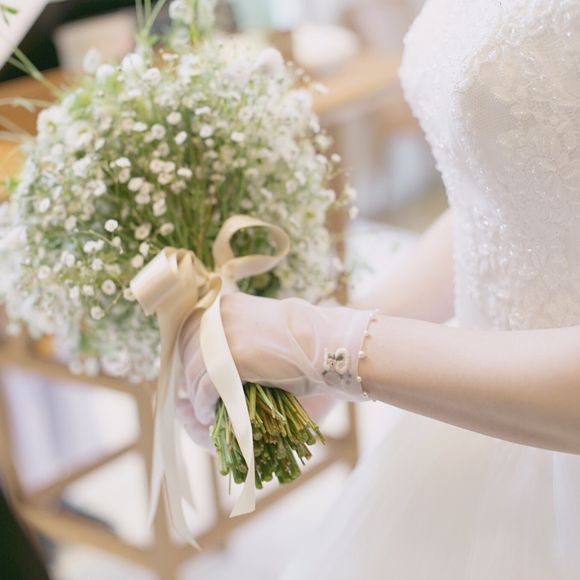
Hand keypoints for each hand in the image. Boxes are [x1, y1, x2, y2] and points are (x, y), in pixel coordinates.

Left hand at [177, 293, 374, 449]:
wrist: (331, 344)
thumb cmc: (307, 337)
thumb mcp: (265, 324)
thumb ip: (238, 332)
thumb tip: (215, 353)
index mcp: (226, 304)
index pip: (191, 331)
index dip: (190, 357)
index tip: (194, 375)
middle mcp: (220, 316)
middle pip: (188, 351)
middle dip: (190, 378)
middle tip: (198, 398)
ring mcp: (225, 336)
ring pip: (194, 372)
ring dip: (196, 396)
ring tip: (203, 413)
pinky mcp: (232, 359)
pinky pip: (205, 388)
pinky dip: (203, 405)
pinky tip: (208, 416)